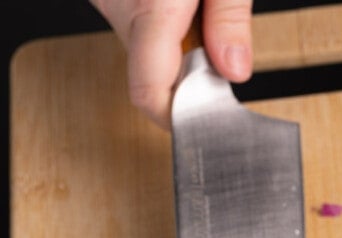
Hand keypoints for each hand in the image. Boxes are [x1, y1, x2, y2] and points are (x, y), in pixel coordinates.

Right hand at [90, 1, 252, 129]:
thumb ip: (229, 18)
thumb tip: (233, 71)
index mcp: (152, 4)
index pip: (151, 94)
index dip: (178, 118)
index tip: (204, 122)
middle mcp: (120, 6)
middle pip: (149, 77)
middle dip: (187, 78)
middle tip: (217, 52)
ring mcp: (108, 2)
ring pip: (141, 55)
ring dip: (174, 53)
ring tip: (197, 14)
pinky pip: (135, 30)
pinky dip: (162, 31)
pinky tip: (180, 8)